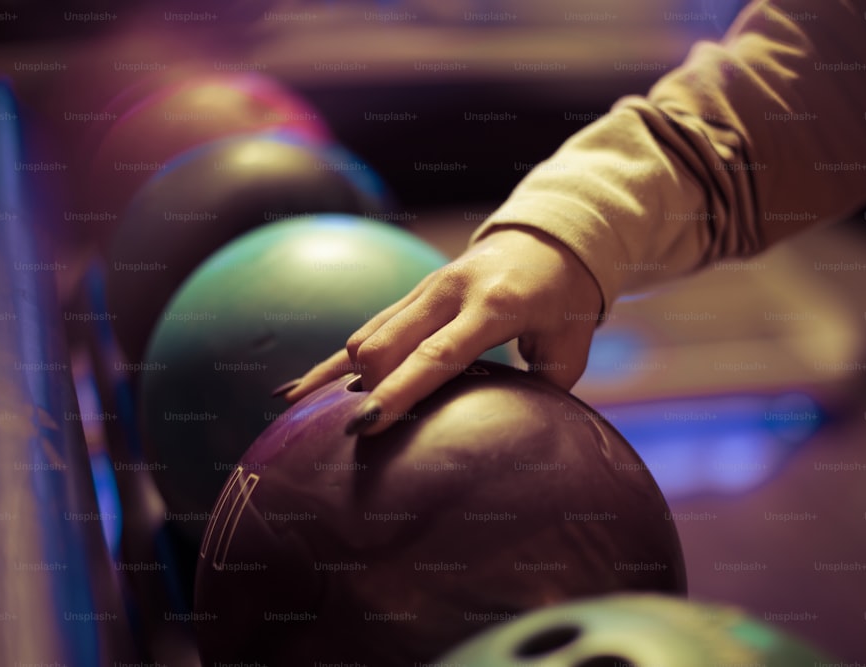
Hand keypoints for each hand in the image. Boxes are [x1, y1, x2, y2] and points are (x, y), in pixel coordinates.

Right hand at [283, 225, 605, 434]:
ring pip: (364, 336)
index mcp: (493, 307)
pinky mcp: (411, 295)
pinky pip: (365, 330)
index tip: (365, 426)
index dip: (399, 392)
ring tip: (307, 423)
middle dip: (365, 393)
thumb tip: (518, 439)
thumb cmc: (564, 301)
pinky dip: (332, 364)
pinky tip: (296, 392)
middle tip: (356, 438)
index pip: (436, 355)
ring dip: (338, 380)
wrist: (548, 237)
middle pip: (384, 345)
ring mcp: (425, 290)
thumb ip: (544, 391)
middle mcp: (449, 293)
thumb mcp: (570, 347)